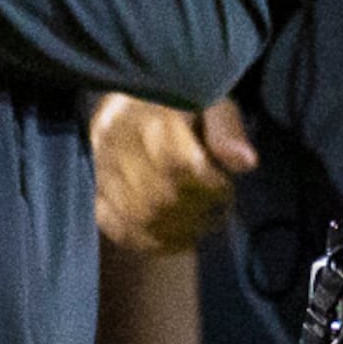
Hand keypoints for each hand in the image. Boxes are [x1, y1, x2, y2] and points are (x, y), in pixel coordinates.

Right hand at [90, 93, 257, 254]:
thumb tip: (246, 163)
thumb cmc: (182, 103)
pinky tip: (179, 237)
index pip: (175, 164)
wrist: (136, 101)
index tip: (225, 185)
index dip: (208, 183)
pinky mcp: (96, 192)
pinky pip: (119, 228)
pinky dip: (153, 242)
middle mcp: (114, 142)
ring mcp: (100, 170)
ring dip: (179, 229)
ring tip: (203, 220)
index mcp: (143, 114)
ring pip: (139, 217)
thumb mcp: (212, 101)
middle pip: (158, 196)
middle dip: (197, 208)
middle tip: (218, 206)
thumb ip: (227, 128)